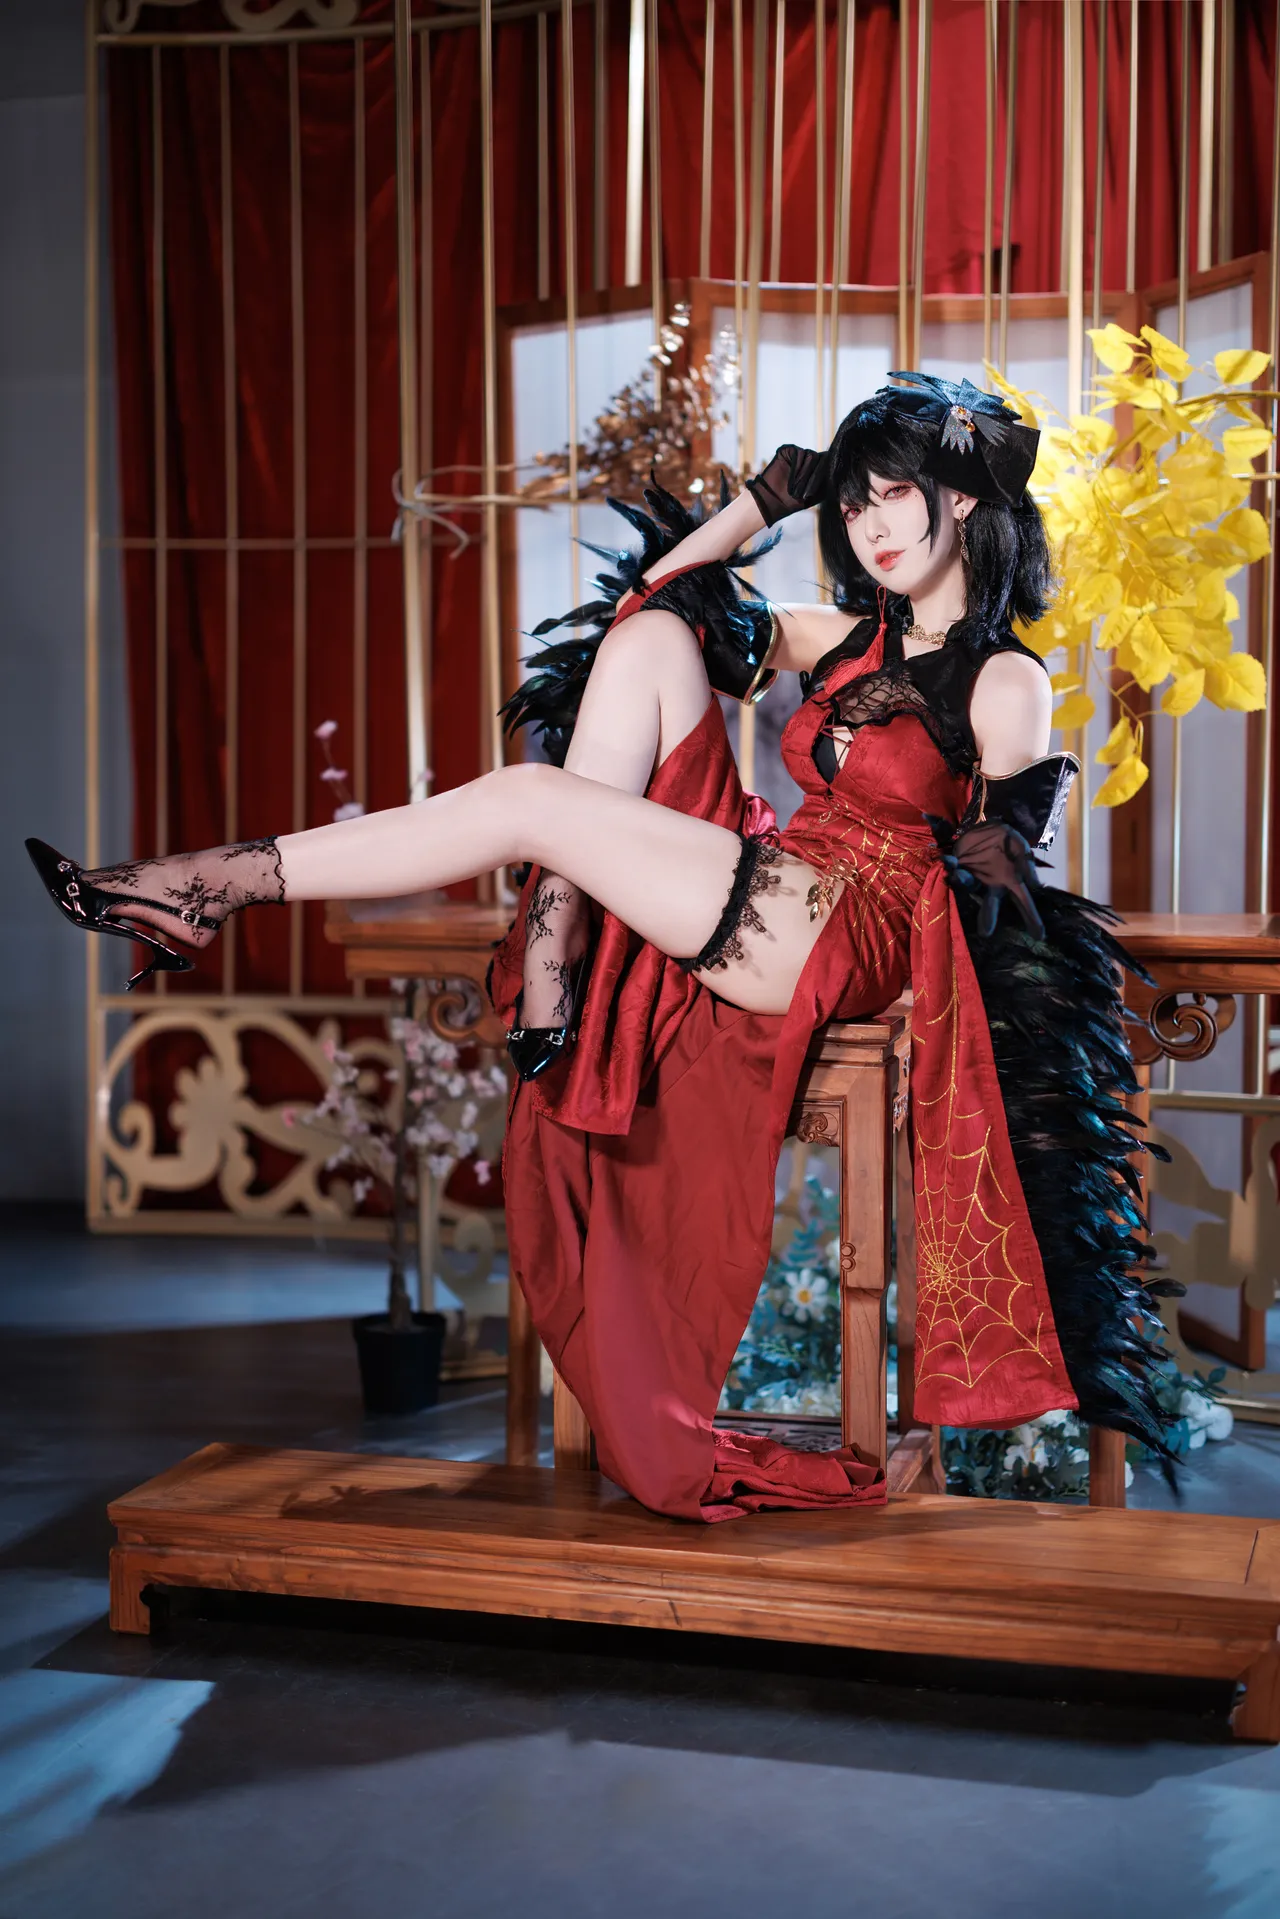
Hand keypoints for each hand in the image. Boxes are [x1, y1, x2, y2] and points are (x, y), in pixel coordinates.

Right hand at [746, 444, 829, 526]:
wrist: (773, 501)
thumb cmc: (795, 501)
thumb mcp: (818, 493)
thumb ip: (829, 479)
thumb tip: (840, 470)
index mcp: (818, 467)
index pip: (830, 461)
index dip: (828, 471)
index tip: (822, 487)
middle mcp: (810, 458)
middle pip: (822, 458)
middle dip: (815, 478)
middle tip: (804, 494)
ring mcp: (799, 453)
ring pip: (811, 455)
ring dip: (804, 475)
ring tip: (795, 488)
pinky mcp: (788, 449)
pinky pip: (799, 453)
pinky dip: (796, 468)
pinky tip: (789, 478)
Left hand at [944, 819, 1044, 939]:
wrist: (989, 825)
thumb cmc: (1008, 841)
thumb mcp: (1020, 848)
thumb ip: (1027, 864)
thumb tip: (1035, 885)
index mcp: (1011, 882)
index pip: (1023, 902)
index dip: (1031, 918)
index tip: (1039, 936)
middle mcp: (992, 885)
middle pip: (991, 904)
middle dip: (988, 918)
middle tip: (985, 933)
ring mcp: (975, 877)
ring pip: (969, 885)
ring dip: (963, 882)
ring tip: (959, 877)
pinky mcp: (960, 866)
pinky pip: (953, 867)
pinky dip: (950, 864)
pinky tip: (948, 860)